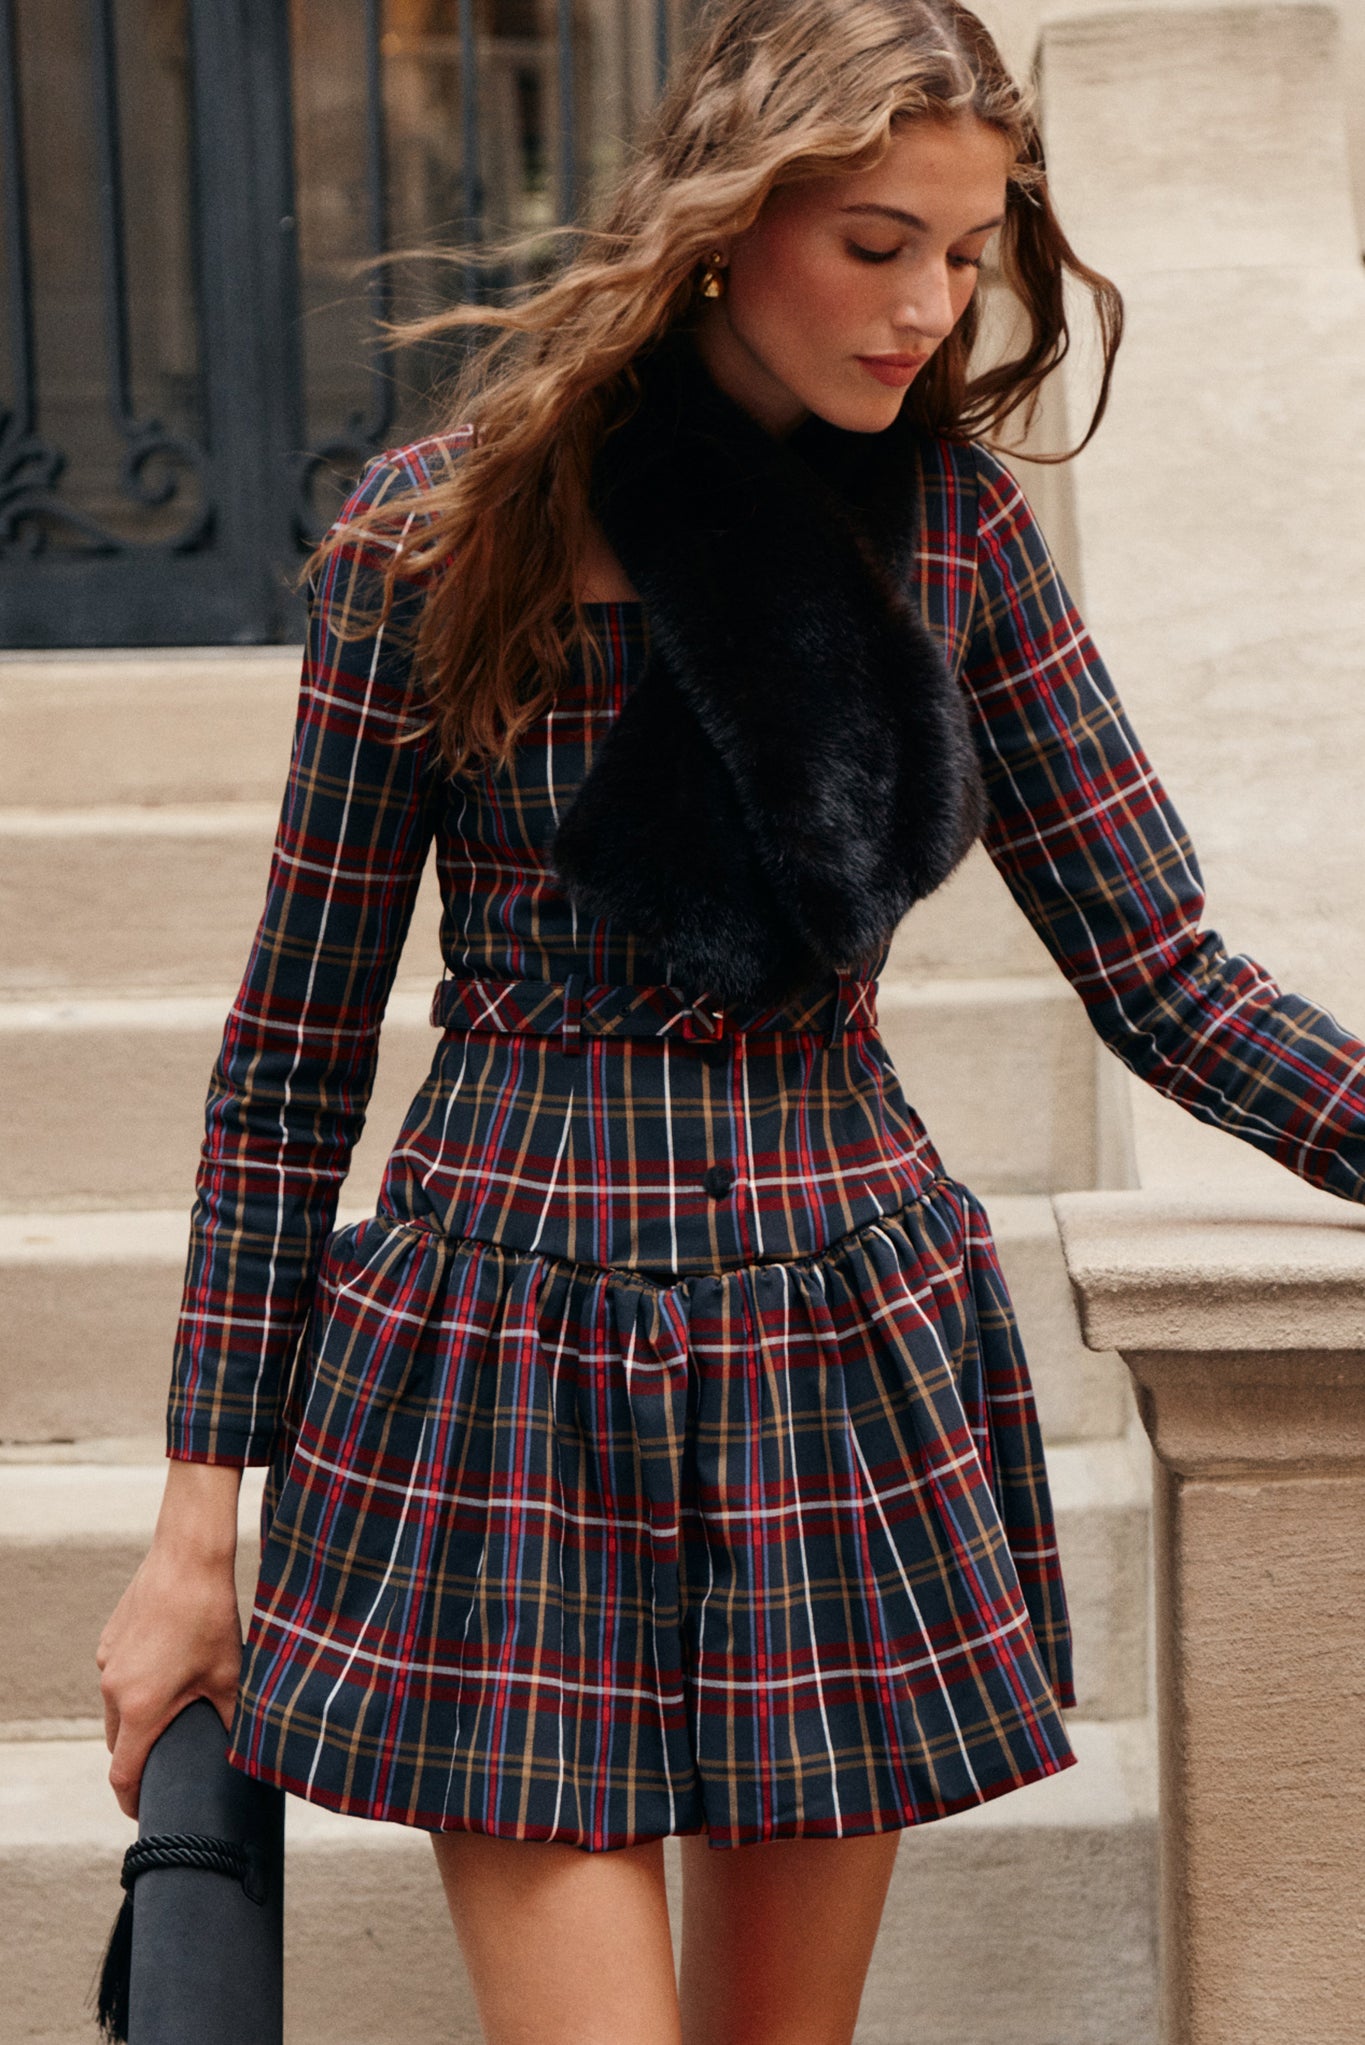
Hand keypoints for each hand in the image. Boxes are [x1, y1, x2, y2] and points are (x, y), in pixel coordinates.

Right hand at [96, 1462, 244, 1818]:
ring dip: (136, 1720)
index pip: (122, 1774)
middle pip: (118, 1744)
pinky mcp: (109, 1640)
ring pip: (116, 1709)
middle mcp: (114, 1690)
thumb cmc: (211, 1618)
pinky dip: (134, 1686)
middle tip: (167, 1763)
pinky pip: (117, 1677)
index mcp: (141, 1708)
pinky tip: (166, 1671)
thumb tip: (246, 1754)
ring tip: (170, 1714)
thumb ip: (233, 1721)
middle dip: (138, 1759)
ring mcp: (107, 1663)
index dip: (132, 1800)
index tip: (145, 1812)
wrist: (187, 1558)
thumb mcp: (230, 1675)